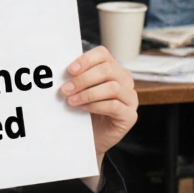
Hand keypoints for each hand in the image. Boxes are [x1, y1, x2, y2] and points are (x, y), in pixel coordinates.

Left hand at [60, 45, 138, 161]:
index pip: (103, 54)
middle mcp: (125, 81)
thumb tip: (63, 71)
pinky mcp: (130, 116)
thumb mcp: (82, 90)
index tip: (70, 70)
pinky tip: (82, 108)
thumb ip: (78, 78)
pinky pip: (114, 106)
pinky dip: (95, 106)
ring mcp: (130, 98)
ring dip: (88, 93)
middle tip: (65, 89)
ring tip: (71, 100)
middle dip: (84, 79)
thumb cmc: (87, 111)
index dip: (86, 60)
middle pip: (108, 70)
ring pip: (113, 87)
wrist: (93, 137)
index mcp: (113, 69)